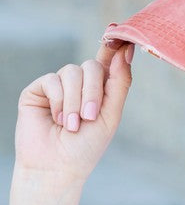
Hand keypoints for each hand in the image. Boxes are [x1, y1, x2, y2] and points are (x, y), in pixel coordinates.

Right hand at [13, 39, 134, 187]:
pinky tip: (56, 119)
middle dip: (93, 91)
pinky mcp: (39, 90)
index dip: (114, 45)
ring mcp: (59, 85)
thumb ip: (119, 83)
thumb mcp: (110, 115)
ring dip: (75, 101)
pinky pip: (53, 80)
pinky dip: (59, 101)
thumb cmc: (86, 147)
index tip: (121, 35)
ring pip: (72, 72)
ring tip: (72, 125)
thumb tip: (125, 51)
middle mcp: (80, 84)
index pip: (108, 60)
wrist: (55, 168)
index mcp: (101, 89)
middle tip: (89, 116)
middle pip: (92, 66)